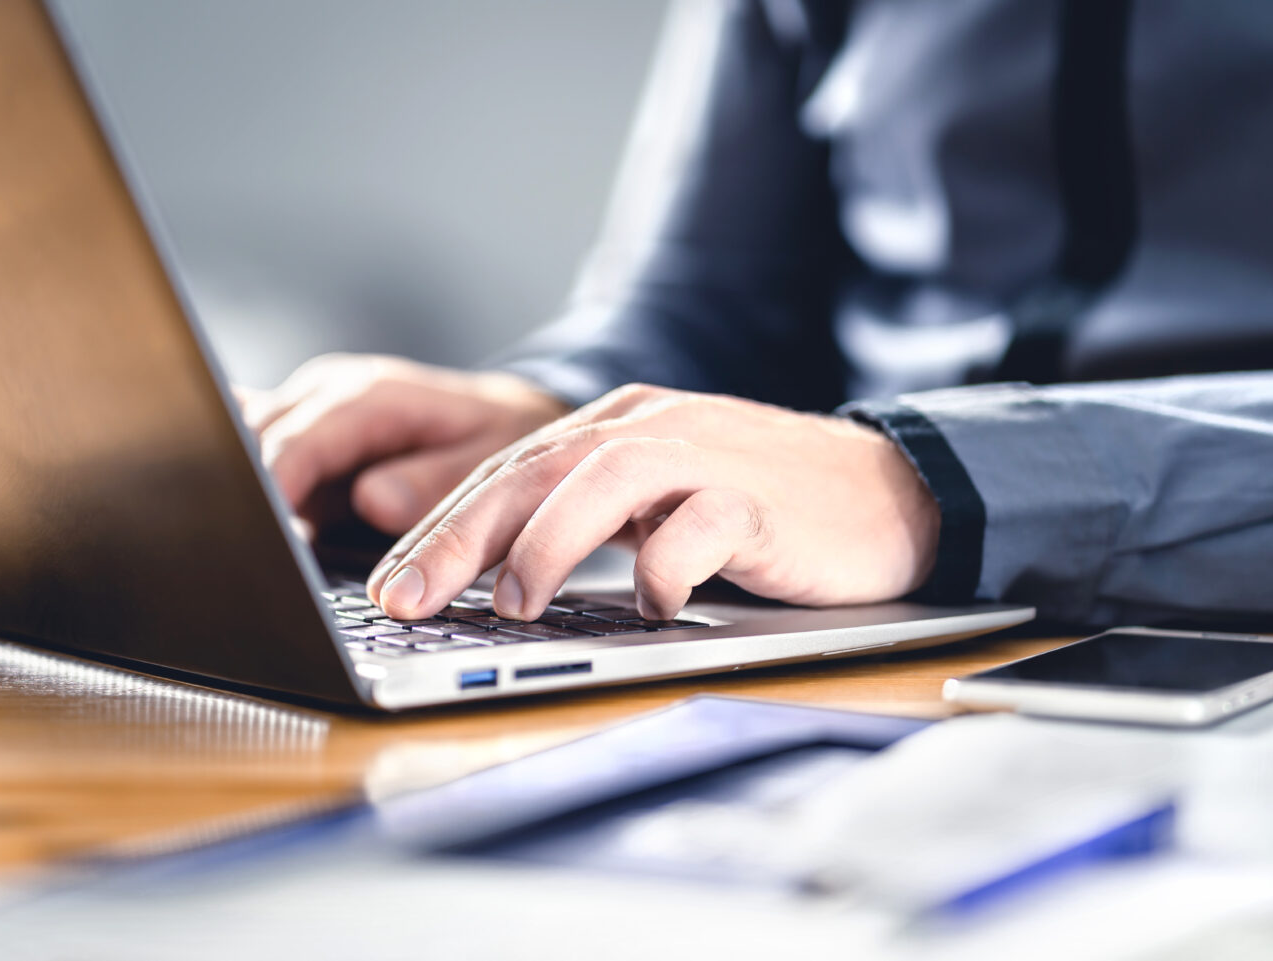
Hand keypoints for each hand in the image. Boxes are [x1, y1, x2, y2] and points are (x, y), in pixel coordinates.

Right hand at [242, 354, 568, 533]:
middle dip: (242, 495)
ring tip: (239, 548)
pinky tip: (236, 514)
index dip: (269, 491)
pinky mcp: (299, 441)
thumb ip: (433, 483)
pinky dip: (244, 483)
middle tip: (244, 557)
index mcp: (369, 397)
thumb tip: (372, 501)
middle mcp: (325, 396)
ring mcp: (306, 415)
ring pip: (243, 450)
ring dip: (240, 493)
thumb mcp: (489, 462)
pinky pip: (255, 454)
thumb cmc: (500, 437)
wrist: (505, 417)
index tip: (258, 538)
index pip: (294, 445)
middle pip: (251, 444)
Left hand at [367, 384, 941, 620]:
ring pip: (605, 481)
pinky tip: (655, 607)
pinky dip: (668, 567)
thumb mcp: (658, 499)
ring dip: (548, 542)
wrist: (884, 491)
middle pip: (536, 470)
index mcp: (617, 426)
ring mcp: (708, 456)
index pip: (508, 471)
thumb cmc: (760, 504)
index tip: (388, 585)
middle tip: (403, 598)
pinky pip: (702, 525)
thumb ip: (589, 516)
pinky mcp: (761, 498)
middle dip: (458, 536)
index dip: (439, 527)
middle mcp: (652, 428)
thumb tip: (493, 572)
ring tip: (509, 603)